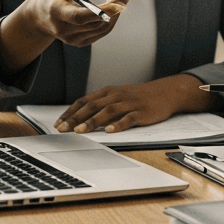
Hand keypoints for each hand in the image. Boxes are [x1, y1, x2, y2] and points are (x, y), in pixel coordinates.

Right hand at [0, 0, 133, 73]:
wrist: (40, 17)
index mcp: (56, 13)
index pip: (80, 17)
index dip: (101, 11)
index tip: (120, 4)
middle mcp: (64, 30)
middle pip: (97, 21)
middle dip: (116, 5)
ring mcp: (73, 39)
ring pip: (103, 26)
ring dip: (116, 10)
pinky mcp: (81, 42)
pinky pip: (102, 30)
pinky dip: (112, 17)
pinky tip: (114, 3)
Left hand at [54, 74, 209, 132]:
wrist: (165, 92)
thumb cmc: (138, 96)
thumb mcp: (117, 96)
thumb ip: (100, 105)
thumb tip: (79, 118)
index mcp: (108, 92)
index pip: (84, 101)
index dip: (70, 112)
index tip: (58, 123)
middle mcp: (116, 96)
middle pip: (92, 106)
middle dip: (76, 118)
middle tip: (63, 129)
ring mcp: (129, 104)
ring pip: (108, 112)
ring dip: (92, 121)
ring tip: (80, 131)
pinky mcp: (141, 112)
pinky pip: (128, 119)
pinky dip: (118, 125)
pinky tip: (109, 131)